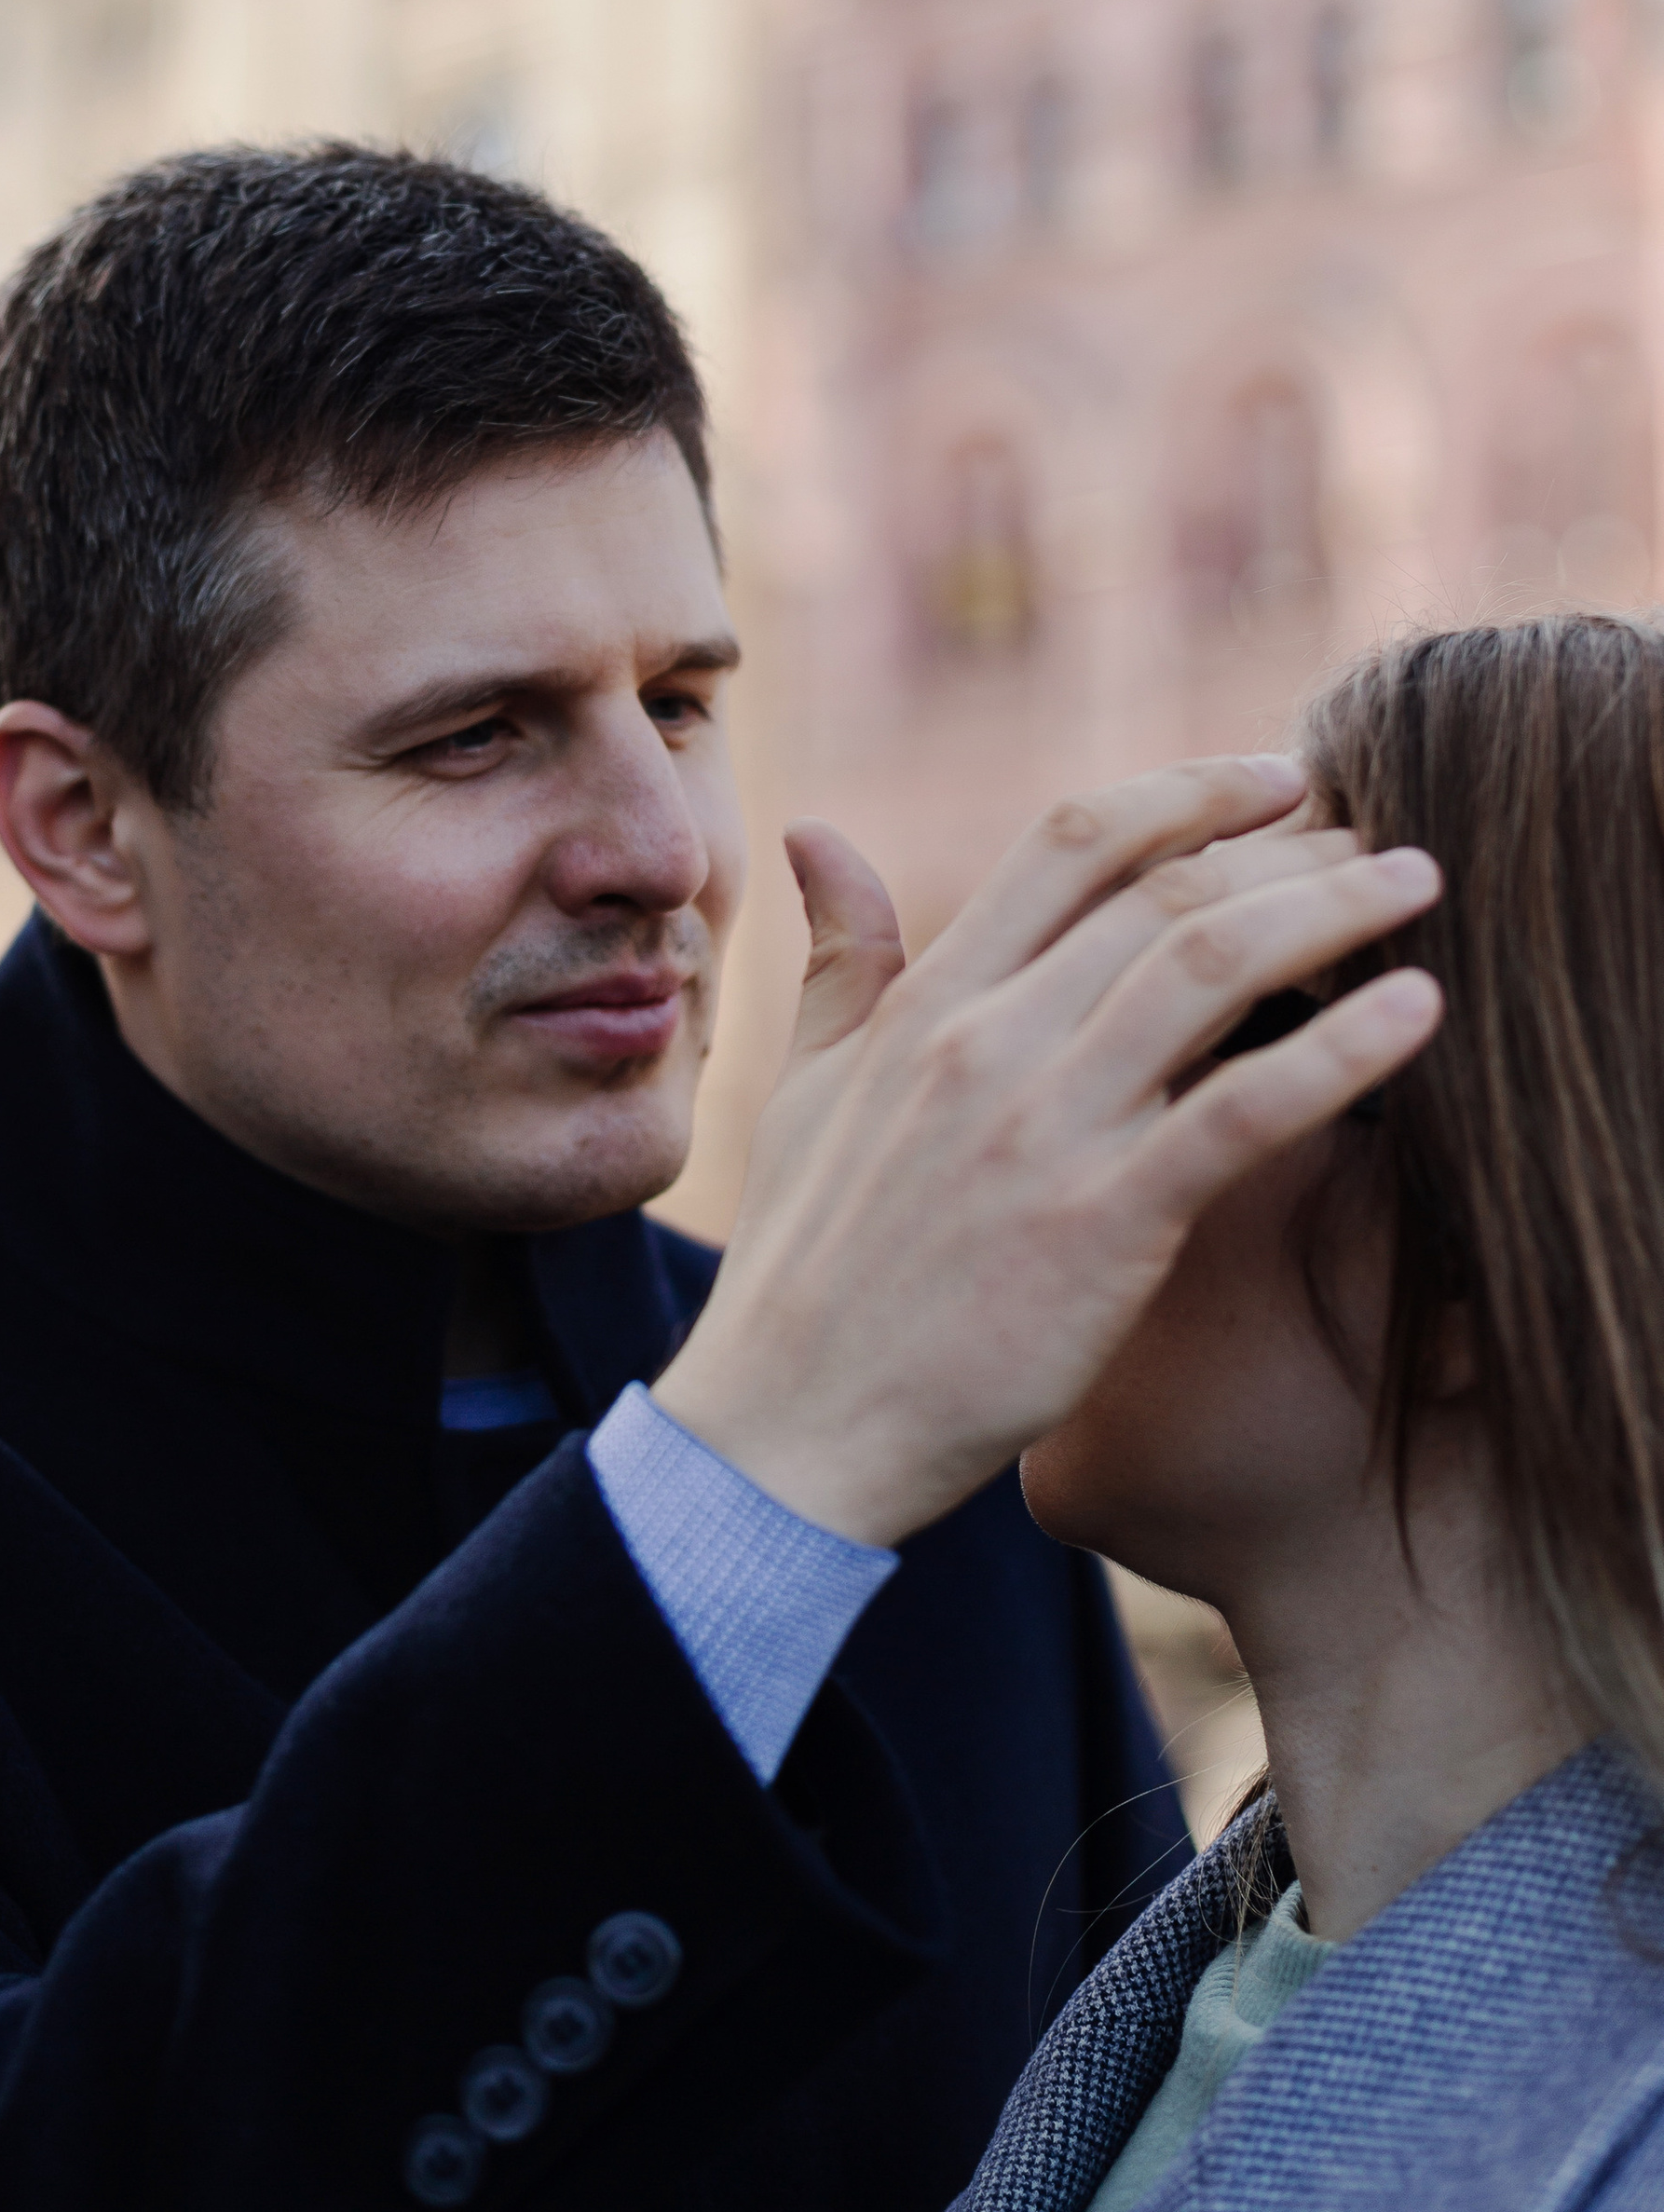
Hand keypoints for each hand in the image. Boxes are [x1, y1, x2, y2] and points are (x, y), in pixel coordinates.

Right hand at [653, 756, 1441, 1548]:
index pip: (1070, 842)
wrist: (793, 1433)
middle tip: (1374, 834)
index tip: (1271, 778)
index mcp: (926, 1006)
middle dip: (1286, 847)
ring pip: (1213, 970)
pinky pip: (1245, 1112)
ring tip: (1417, 885)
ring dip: (1332, 910)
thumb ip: (840, 959)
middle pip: (1165, 892)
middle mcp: (988, 1044)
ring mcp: (1047, 1130)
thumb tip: (815, 832)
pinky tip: (1418, 1011)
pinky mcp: (1104, 1224)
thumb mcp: (806, 1092)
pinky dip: (1342, 1051)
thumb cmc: (803, 1274)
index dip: (1185, 792)